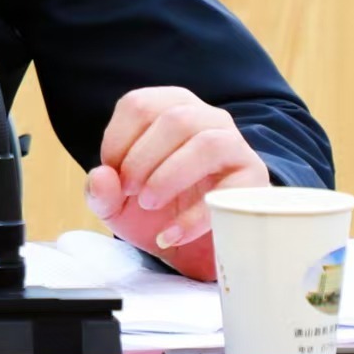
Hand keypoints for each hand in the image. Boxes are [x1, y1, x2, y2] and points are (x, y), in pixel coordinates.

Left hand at [83, 87, 267, 280]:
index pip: (139, 105)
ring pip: (206, 143)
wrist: (193, 248)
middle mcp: (205, 117)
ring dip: (169, 176)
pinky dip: (195, 216)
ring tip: (149, 204)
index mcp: (169, 107)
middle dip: (141, 160)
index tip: (113, 176)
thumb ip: (100, 191)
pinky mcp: (253, 180)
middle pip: (173, 119)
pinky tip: (172, 234)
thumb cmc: (155, 210)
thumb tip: (102, 177)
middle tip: (130, 193)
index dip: (117, 142)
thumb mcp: (117, 205)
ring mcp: (233, 145)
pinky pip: (230, 188)